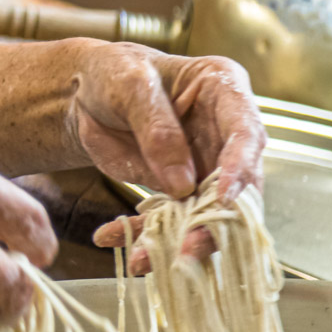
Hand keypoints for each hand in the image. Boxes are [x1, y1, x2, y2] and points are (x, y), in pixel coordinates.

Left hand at [67, 44, 266, 265]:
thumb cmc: (114, 73)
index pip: (247, 134)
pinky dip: (142, 235)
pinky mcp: (176, 192)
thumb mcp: (130, 85)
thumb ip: (156, 127)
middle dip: (214, 222)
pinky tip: (112, 238)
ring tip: (142, 258)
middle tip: (187, 248)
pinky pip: (168, 221)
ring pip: (205, 214)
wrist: (83, 93)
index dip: (242, 169)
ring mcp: (204, 167)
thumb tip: (182, 183)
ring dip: (177, 241)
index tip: (226, 199)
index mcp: (226, 93)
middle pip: (237, 187)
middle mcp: (224, 136)